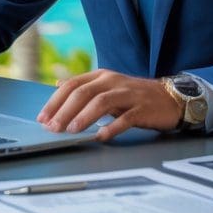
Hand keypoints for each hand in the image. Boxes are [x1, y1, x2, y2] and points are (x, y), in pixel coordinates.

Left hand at [37, 69, 182, 140]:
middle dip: (64, 111)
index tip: (43, 118)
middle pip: (83, 93)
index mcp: (101, 76)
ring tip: (72, 131)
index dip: (55, 101)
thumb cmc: (134, 96)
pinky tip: (101, 137)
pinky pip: (125, 118)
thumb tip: (58, 85)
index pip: (72, 85)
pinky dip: (111, 127)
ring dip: (84, 117)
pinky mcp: (142, 108)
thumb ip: (84, 86)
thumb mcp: (107, 86)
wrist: (169, 98)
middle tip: (53, 127)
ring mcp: (128, 94)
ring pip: (101, 102)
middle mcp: (112, 81)